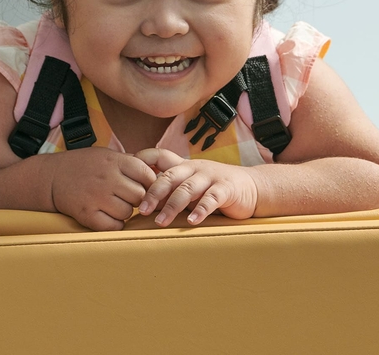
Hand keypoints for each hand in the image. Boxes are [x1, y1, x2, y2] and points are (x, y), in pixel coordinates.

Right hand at [50, 147, 156, 230]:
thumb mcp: (108, 155)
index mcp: (114, 161)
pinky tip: (107, 215)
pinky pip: (113, 226)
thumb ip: (131, 162)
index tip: (145, 187)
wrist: (52, 176)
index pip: (147, 174)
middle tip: (129, 198)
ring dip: (125, 212)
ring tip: (114, 205)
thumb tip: (159, 171)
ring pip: (128, 212)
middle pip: (140, 196)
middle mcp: (107, 178)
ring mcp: (96, 197)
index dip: (150, 183)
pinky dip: (114, 224)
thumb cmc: (85, 165)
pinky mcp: (86, 214)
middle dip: (138, 199)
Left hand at [134, 149, 258, 226]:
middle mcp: (195, 168)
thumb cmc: (215, 189)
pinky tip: (192, 221)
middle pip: (170, 175)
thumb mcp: (192, 186)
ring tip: (161, 221)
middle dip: (154, 192)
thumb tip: (141, 202)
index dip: (142, 161)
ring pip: (188, 188)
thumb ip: (171, 190)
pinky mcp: (226, 189)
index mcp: (184, 166)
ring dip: (173, 205)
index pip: (159, 156)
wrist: (252, 188)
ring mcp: (211, 177)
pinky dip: (201, 210)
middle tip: (141, 209)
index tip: (126, 174)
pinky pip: (211, 199)